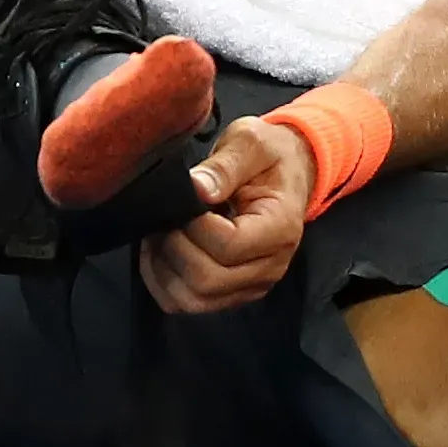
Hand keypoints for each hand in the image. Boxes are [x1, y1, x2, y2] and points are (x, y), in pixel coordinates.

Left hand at [144, 114, 312, 315]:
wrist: (288, 173)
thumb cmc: (268, 157)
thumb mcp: (251, 143)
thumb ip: (225, 165)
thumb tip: (195, 188)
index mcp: (280, 228)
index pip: (228, 245)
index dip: (193, 227)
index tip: (185, 200)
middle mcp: (270, 266)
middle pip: (208, 280)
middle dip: (173, 249)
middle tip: (164, 219)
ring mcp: (252, 285)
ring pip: (194, 300)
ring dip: (164, 269)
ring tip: (159, 234)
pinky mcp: (233, 292)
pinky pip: (188, 304)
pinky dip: (164, 283)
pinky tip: (160, 253)